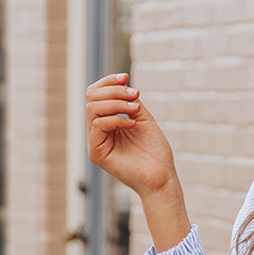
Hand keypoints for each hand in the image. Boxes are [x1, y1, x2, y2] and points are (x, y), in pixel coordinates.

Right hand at [85, 73, 175, 198]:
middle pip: (91, 98)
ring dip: (116, 103)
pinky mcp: (96, 153)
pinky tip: (131, 124)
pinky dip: (115, 119)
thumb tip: (122, 82)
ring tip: (136, 110)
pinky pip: (97, 125)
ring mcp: (95, 143)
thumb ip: (129, 101)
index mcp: (106, 123)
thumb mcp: (142, 118)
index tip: (126, 77)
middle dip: (113, 91)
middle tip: (135, 96)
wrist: (162, 177)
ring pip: (92, 109)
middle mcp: (97, 132)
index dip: (108, 82)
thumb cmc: (155, 152)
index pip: (95, 95)